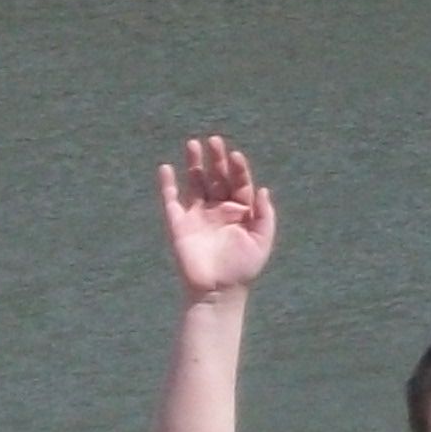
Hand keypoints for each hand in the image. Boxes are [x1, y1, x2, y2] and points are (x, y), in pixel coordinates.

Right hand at [158, 134, 277, 298]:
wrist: (218, 291)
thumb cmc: (243, 268)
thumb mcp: (261, 241)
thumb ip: (265, 215)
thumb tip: (264, 189)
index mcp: (239, 211)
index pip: (239, 182)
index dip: (237, 168)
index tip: (235, 156)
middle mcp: (218, 208)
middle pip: (216, 177)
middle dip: (216, 159)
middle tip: (214, 140)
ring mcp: (197, 214)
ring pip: (194, 182)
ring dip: (193, 164)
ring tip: (193, 144)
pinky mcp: (178, 224)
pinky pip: (170, 200)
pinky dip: (166, 185)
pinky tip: (165, 168)